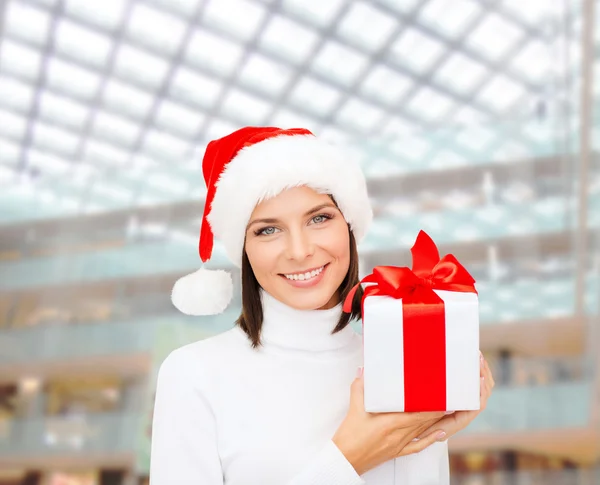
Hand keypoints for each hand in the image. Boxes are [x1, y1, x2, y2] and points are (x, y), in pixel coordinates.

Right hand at [332, 367, 447, 475]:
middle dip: (438, 411)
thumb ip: (360, 388)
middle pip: (424, 421)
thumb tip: (363, 372)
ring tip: (448, 411)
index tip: (444, 398)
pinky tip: (440, 434)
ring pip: (423, 431)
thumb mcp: (353, 408)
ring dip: (436, 421)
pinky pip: (418, 445)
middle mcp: (399, 434)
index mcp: (390, 423)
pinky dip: (431, 439)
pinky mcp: (397, 451)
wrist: (345, 459)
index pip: (419, 414)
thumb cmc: (349, 437)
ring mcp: (399, 444)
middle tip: (450, 399)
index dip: (435, 407)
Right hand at [417, 351, 494, 440]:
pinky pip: (475, 386)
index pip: (478, 404)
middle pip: (485, 393)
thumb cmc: (421, 430)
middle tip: (478, 358)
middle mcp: (467, 412)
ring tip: (478, 356)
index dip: (481, 390)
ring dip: (483, 372)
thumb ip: (433, 417)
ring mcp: (466, 405)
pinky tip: (472, 363)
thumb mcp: (425, 427)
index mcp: (462, 420)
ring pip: (483, 388)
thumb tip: (445, 406)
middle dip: (484, 374)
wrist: (419, 434)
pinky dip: (477, 374)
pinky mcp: (461, 398)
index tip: (480, 376)